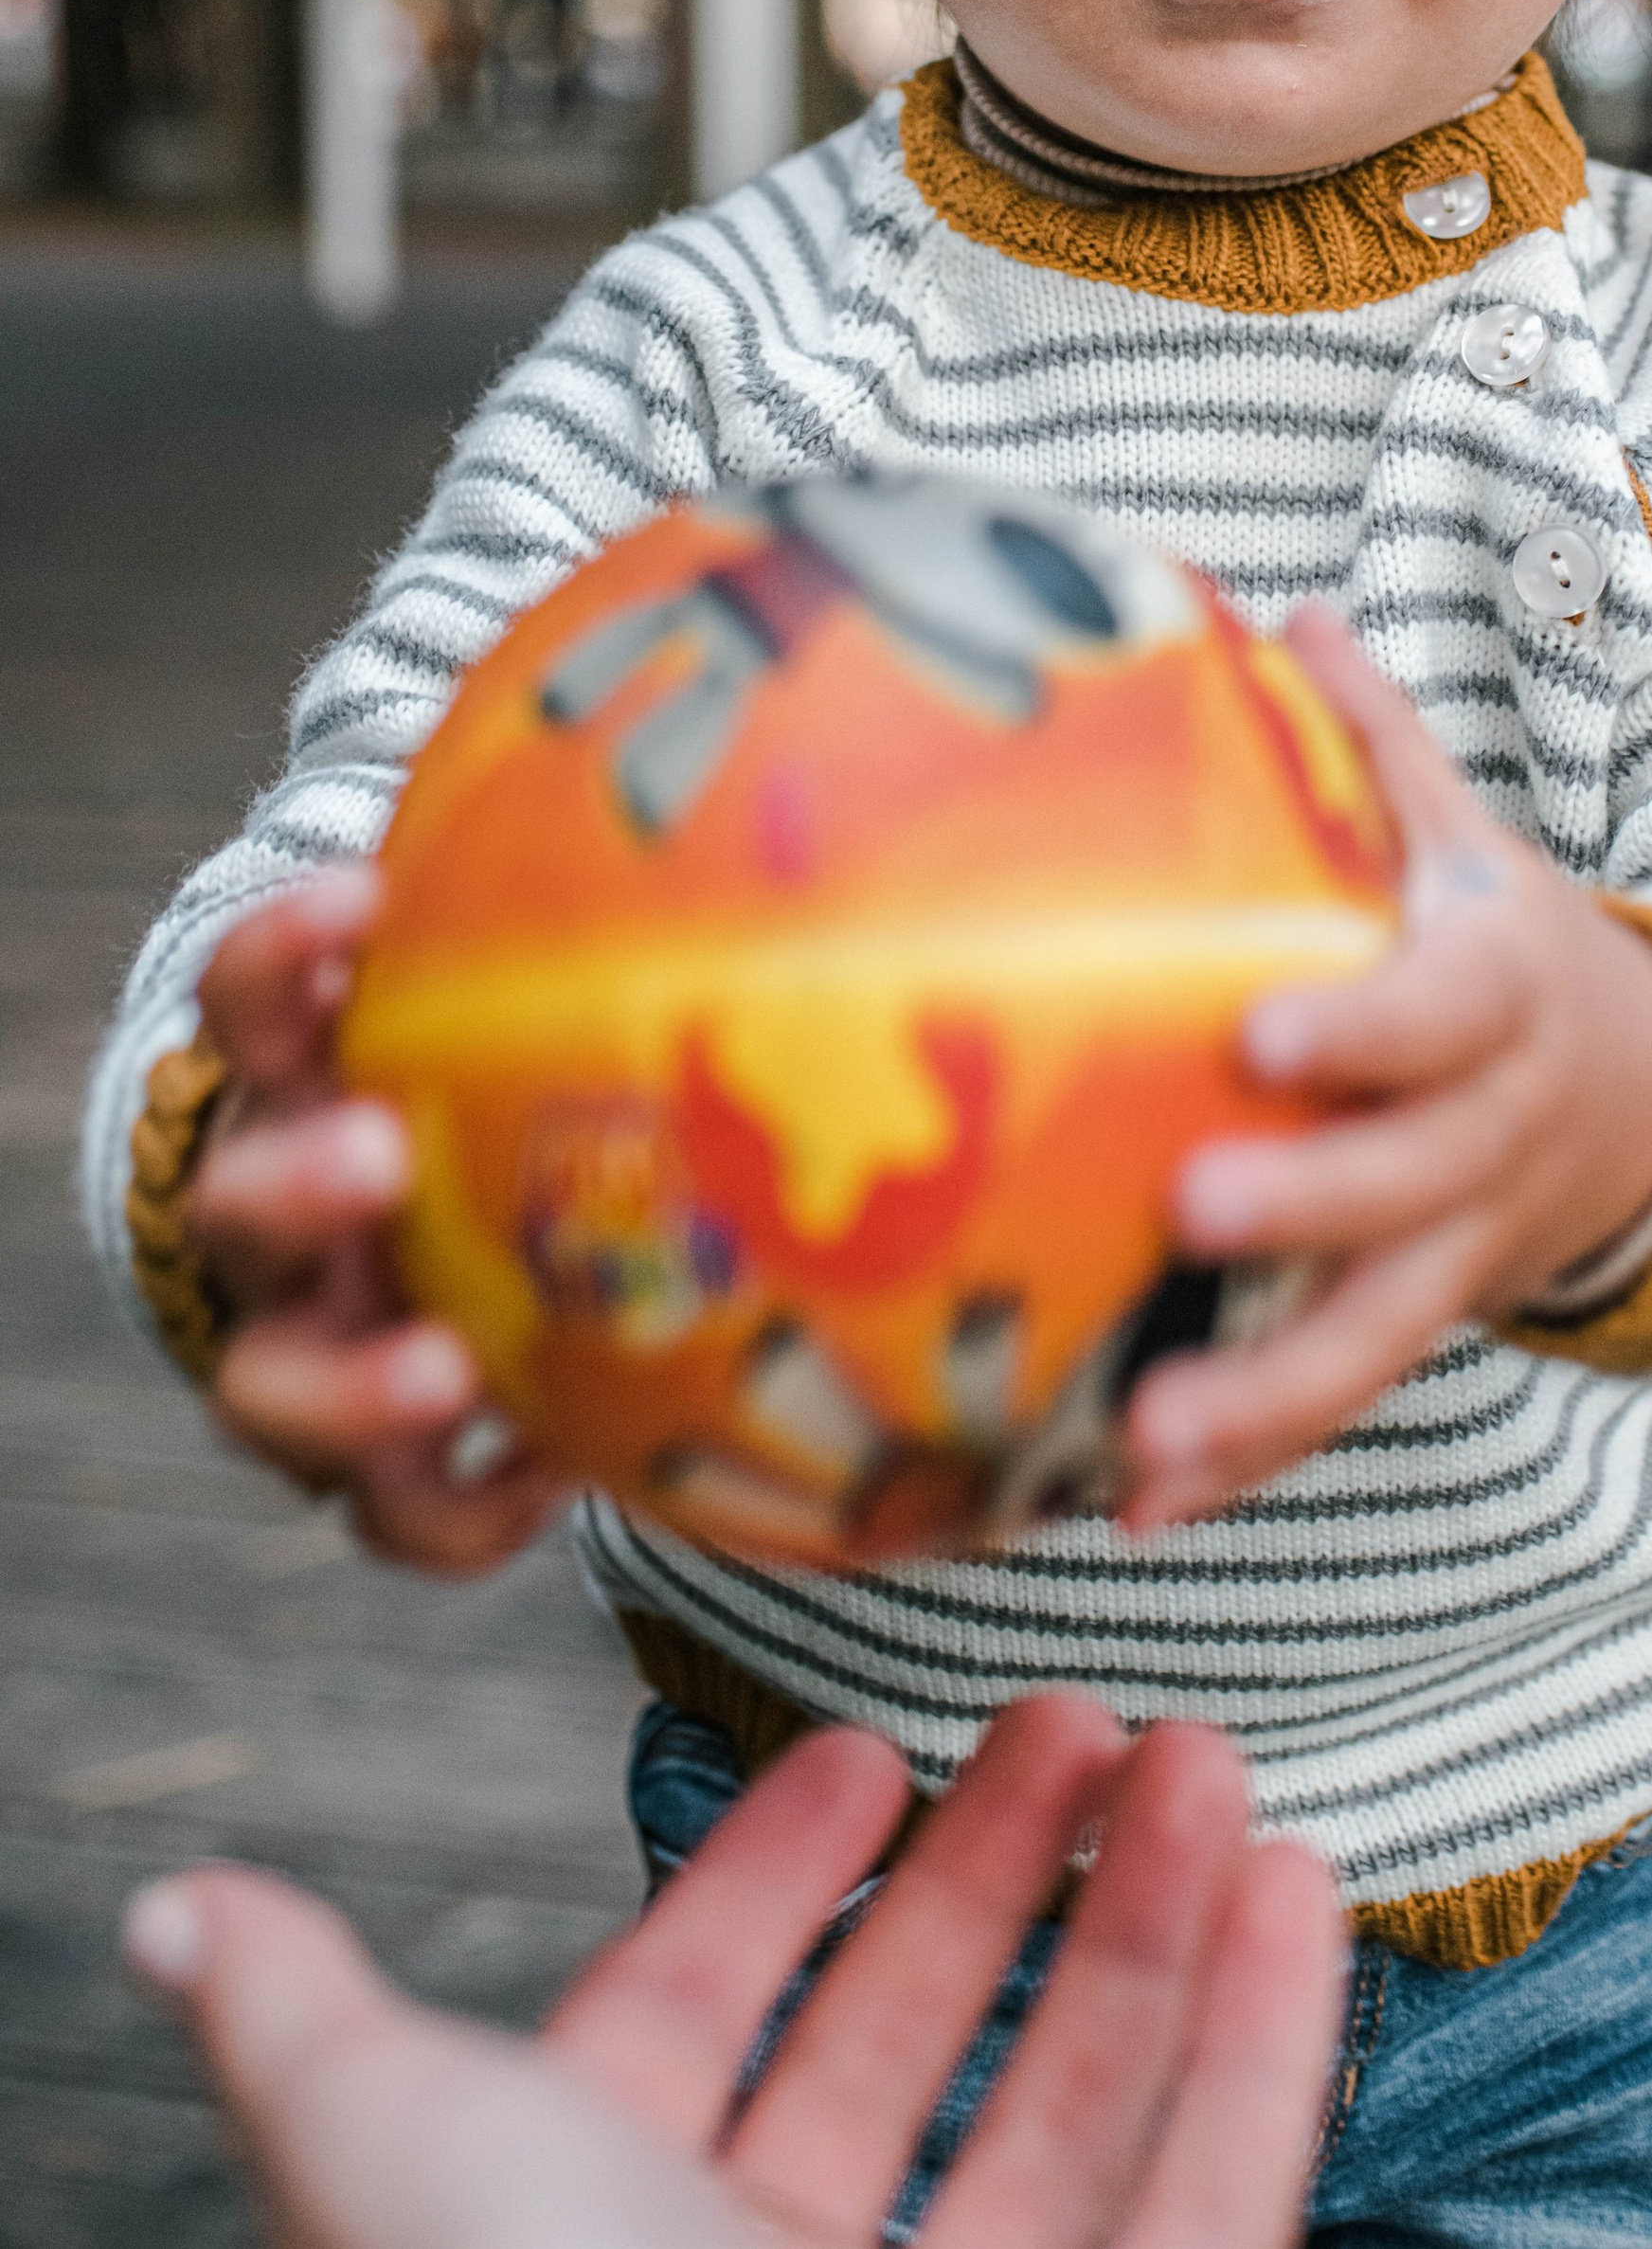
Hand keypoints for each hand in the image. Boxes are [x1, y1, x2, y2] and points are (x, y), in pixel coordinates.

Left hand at [124, 1693, 1343, 2248]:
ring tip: (1212, 1765)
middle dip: (1001, 1870)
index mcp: (602, 2223)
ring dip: (1153, 1926)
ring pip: (1075, 2101)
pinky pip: (1210, 2198)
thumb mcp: (401, 2151)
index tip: (868, 1747)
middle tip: (1092, 1721)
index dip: (777, 1872)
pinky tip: (1295, 1897)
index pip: (698, 2011)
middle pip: (907, 2040)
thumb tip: (184, 1904)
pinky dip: (1261, 2046)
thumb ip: (314, 2028)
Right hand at [184, 870, 563, 1571]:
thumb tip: (788, 764)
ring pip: (271, 1386)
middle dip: (297, 1179)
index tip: (361, 896)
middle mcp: (285, 1216)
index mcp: (306, 1081)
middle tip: (382, 1152)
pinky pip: (394, 1515)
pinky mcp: (368, 1463)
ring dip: (350, 1383)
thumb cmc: (514, 1080)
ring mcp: (310, 1343)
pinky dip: (461, 1510)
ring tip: (448, 1371)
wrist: (448, 1228)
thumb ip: (601, 905)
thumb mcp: (525, 990)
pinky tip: (559, 1477)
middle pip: (237, 1204)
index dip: (285, 948)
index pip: (253, 996)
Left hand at [1126, 606, 1651, 1527]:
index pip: (1445, 1007)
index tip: (1265, 1037)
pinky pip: (1341, 1399)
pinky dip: (1251, 1459)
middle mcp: (1494, 1130)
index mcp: (1501, 988)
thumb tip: (1284, 606)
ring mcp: (1467, 1243)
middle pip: (1414, 1181)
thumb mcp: (1471, 830)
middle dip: (1310, 1206)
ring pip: (1381, 1331)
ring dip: (1267, 1396)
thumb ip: (1375, 738)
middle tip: (1189, 1212)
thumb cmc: (1506, 938)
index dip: (1368, 1026)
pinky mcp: (1426, 1319)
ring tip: (1148, 1442)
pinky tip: (1138, 1507)